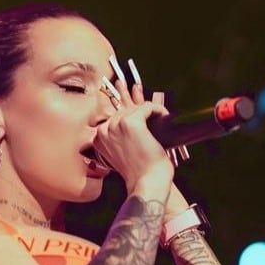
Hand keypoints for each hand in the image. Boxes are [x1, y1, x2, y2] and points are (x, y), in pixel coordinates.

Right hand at [92, 57, 173, 191]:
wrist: (147, 182)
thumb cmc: (140, 171)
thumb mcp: (125, 152)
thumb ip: (122, 135)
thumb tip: (128, 110)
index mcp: (99, 137)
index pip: (114, 113)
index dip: (124, 101)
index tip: (124, 82)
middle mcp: (104, 129)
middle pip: (126, 109)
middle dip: (141, 110)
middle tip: (144, 92)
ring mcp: (116, 125)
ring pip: (138, 107)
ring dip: (152, 113)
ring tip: (162, 119)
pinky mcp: (131, 122)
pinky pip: (148, 107)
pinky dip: (159, 111)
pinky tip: (165, 118)